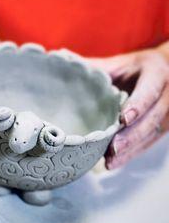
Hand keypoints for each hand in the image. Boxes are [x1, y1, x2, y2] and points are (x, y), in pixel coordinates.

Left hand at [89, 48, 168, 168]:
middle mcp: (168, 95)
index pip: (149, 91)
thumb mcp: (120, 63)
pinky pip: (150, 143)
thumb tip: (64, 60)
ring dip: (132, 150)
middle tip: (113, 149)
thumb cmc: (136, 67)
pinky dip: (133, 154)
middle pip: (153, 119)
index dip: (138, 105)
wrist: (166, 71)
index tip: (123, 119)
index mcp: (157, 74)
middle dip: (133, 136)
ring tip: (110, 161)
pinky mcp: (164, 127)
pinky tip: (115, 162)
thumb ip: (98, 67)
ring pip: (152, 134)